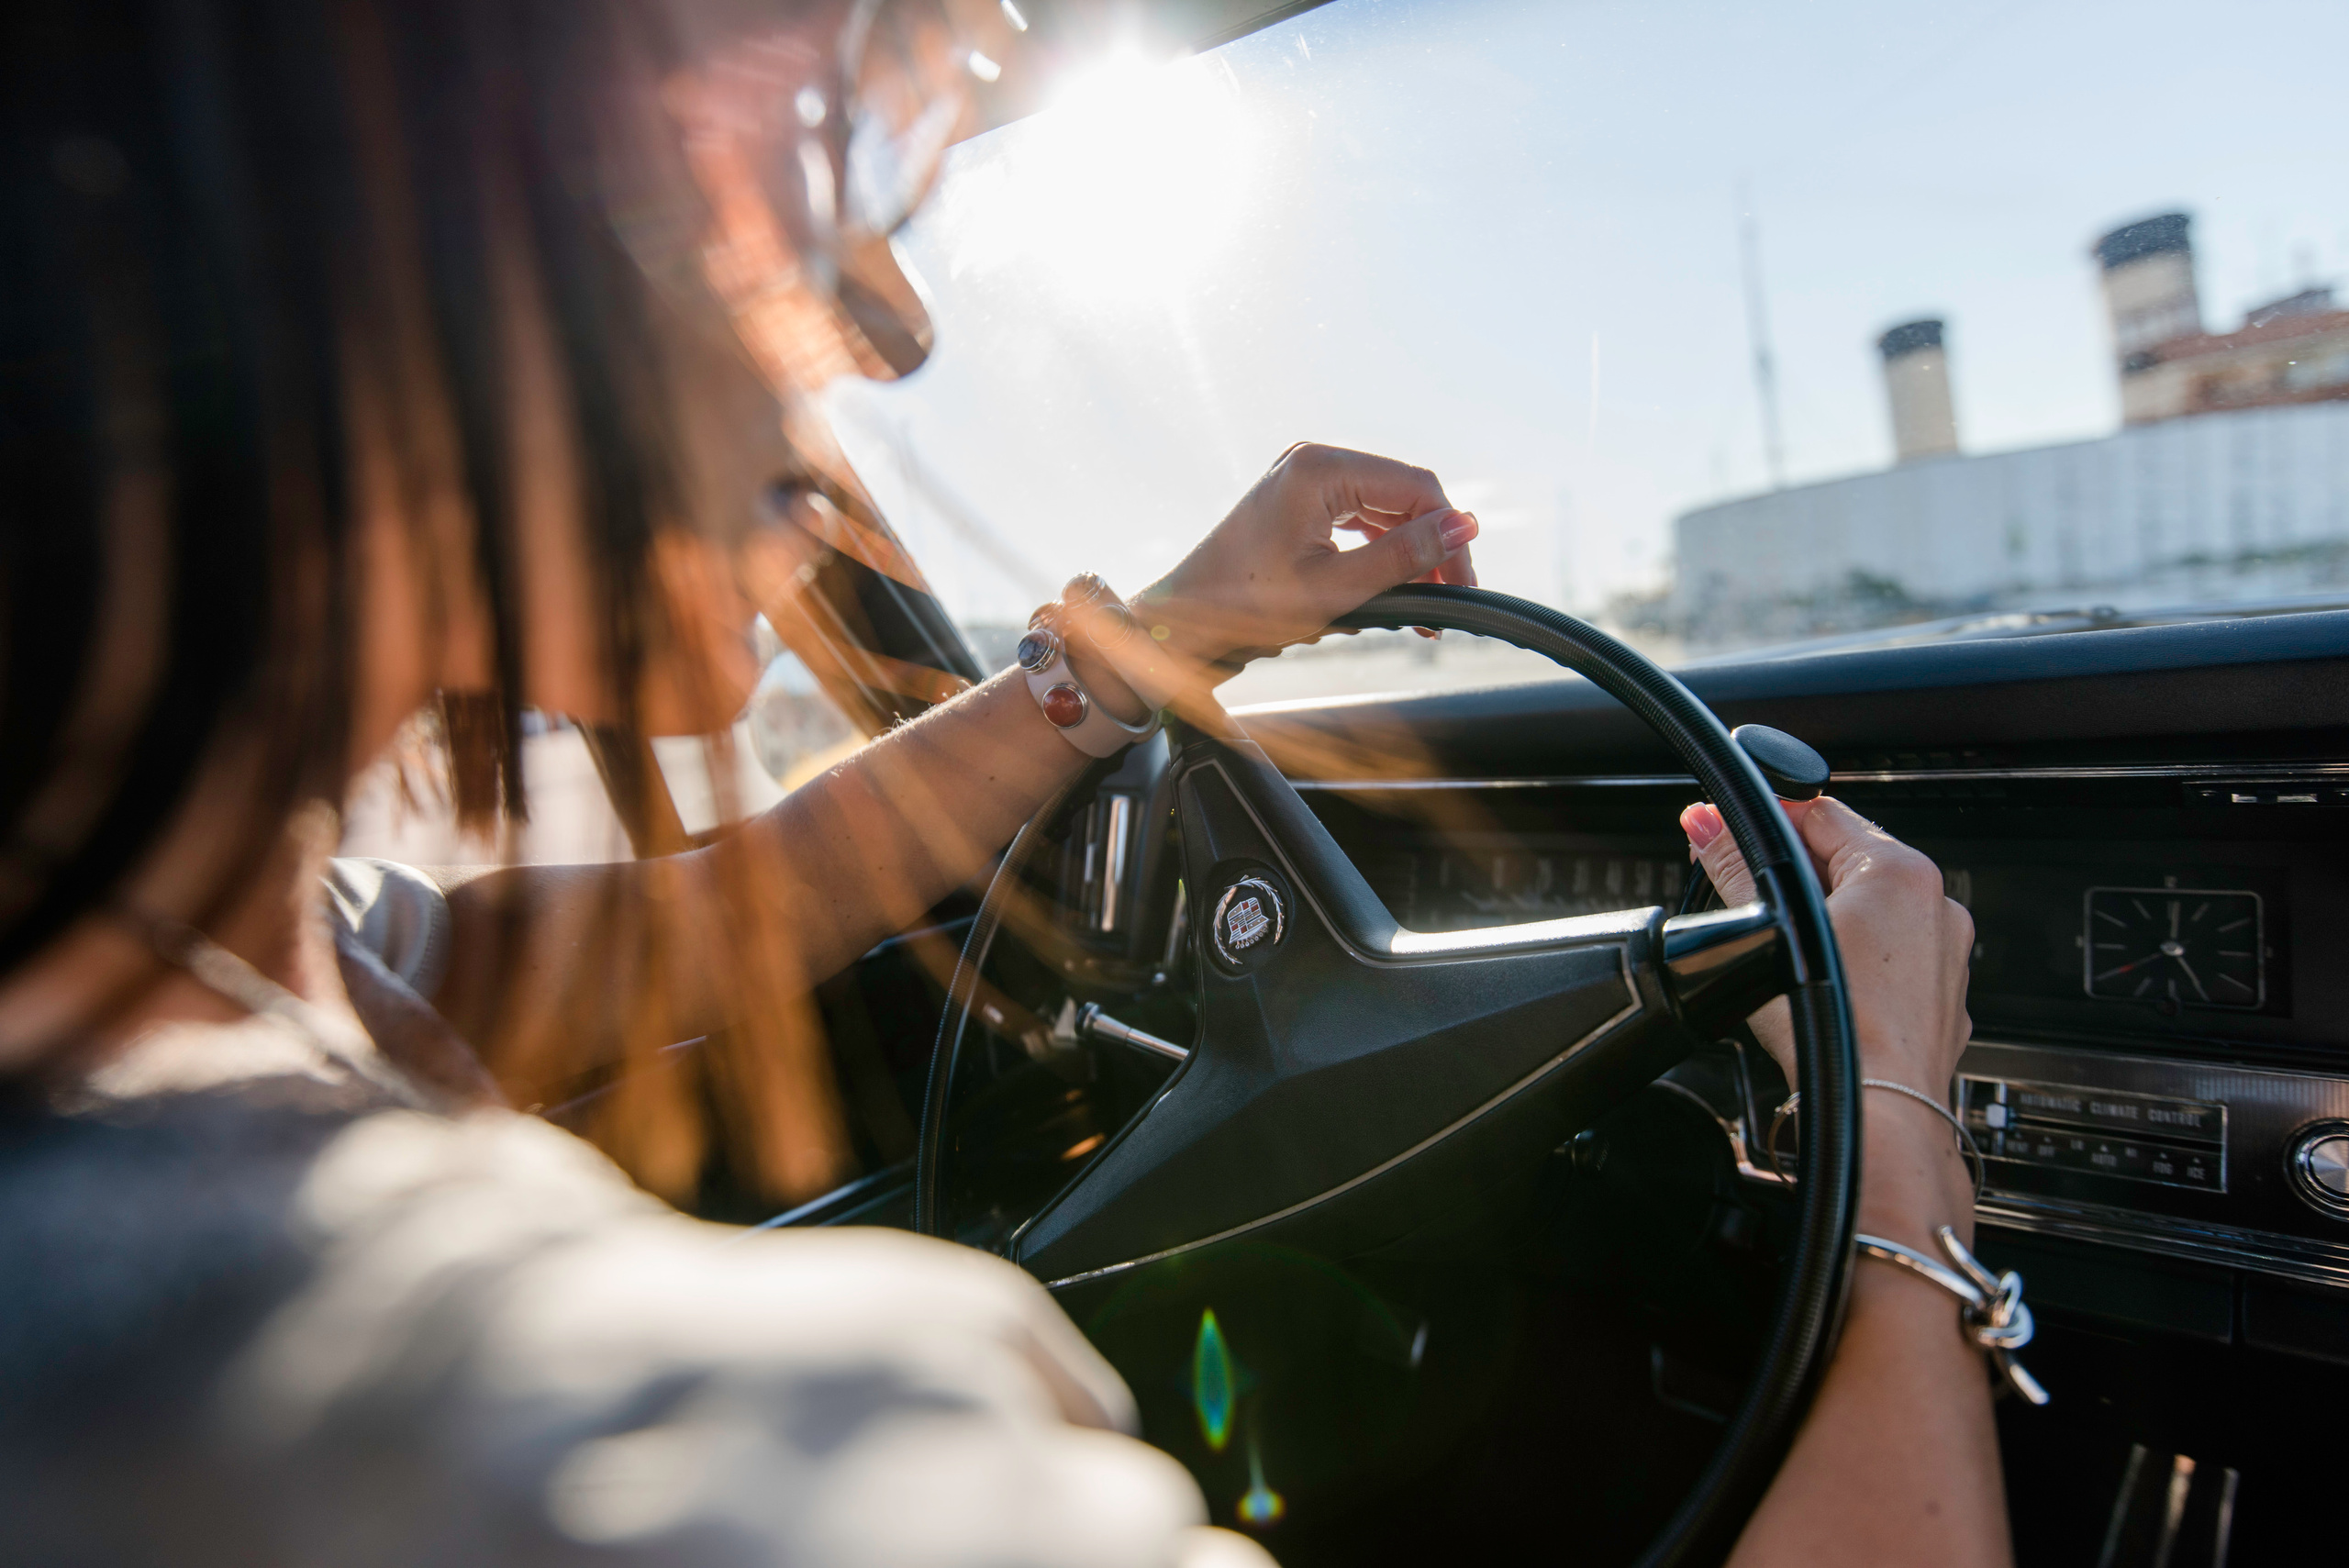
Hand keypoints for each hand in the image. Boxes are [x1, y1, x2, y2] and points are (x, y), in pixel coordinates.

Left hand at [1138, 443, 1478, 674]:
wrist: (1184, 621)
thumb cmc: (1244, 606)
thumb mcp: (1336, 587)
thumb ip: (1403, 555)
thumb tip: (1463, 527)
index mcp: (1319, 469)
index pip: (1415, 487)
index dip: (1449, 534)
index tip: (1464, 583)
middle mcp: (1313, 462)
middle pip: (1402, 494)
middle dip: (1431, 547)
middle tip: (1450, 600)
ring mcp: (1304, 479)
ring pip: (1383, 508)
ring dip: (1408, 554)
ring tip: (1425, 605)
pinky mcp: (1299, 502)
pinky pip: (1358, 517)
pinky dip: (1380, 552)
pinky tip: (1394, 588)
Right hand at [1679, 795, 1972, 1099]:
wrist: (1882, 1111)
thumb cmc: (1838, 1031)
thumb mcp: (1767, 933)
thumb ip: (1734, 868)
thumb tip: (1706, 826)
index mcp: (1900, 873)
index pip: (1820, 813)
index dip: (1766, 819)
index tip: (1728, 830)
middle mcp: (1936, 904)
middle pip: (1848, 859)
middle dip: (1794, 871)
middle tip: (1746, 891)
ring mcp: (1947, 950)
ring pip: (1872, 907)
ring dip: (1827, 913)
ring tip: (1785, 946)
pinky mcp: (1944, 991)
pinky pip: (1895, 952)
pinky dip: (1860, 954)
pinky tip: (1827, 980)